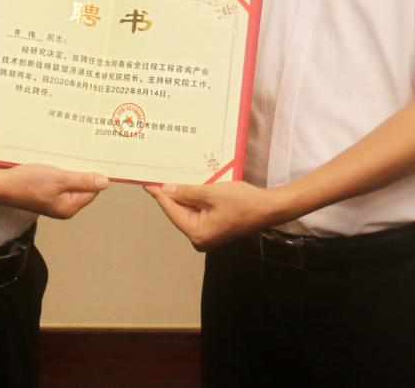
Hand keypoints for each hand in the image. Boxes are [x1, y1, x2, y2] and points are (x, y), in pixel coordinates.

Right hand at [0, 163, 108, 218]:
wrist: (2, 186)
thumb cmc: (29, 183)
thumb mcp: (60, 179)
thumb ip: (83, 181)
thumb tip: (105, 183)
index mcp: (70, 207)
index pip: (92, 190)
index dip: (94, 175)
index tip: (93, 159)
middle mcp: (64, 207)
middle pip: (82, 187)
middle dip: (82, 171)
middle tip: (81, 154)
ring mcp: (54, 202)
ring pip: (71, 183)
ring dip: (70, 170)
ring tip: (67, 157)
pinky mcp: (45, 195)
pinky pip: (60, 183)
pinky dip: (60, 172)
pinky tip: (57, 162)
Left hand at [146, 181, 278, 250]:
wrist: (269, 209)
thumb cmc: (242, 202)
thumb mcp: (210, 193)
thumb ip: (186, 192)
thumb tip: (167, 190)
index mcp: (197, 233)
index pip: (172, 210)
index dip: (159, 194)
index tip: (146, 184)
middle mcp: (200, 238)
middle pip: (179, 212)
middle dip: (172, 194)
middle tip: (159, 176)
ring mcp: (208, 235)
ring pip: (189, 211)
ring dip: (184, 195)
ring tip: (173, 178)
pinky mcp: (215, 228)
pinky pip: (199, 212)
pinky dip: (195, 199)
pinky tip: (190, 186)